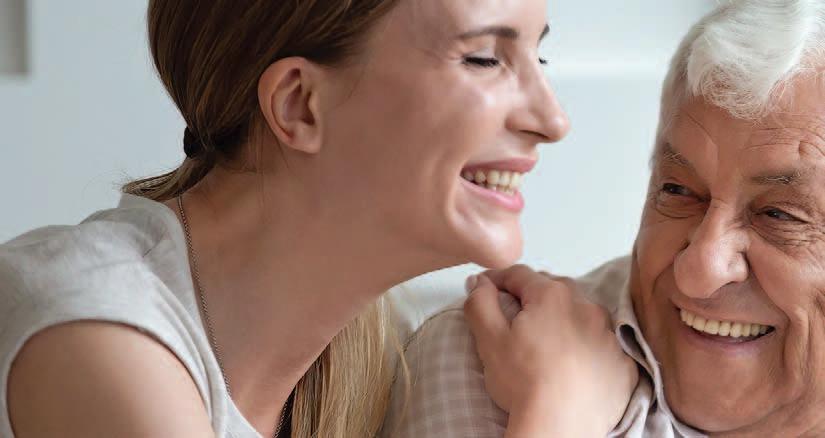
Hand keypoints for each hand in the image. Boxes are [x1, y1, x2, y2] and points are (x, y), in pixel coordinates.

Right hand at [463, 265, 637, 436]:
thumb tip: (479, 283)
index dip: (498, 280)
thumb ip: (481, 302)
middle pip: (554, 291)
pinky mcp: (623, 364)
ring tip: (547, 341)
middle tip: (517, 317)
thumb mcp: (489, 339)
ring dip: (565, 320)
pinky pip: (603, 346)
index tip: (486, 288)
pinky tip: (573, 364)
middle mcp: (587, 308)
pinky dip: (589, 348)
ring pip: (583, 316)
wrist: (560, 426)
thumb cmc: (525, 383)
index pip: (520, 275)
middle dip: (534, 297)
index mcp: (552, 296)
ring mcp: (609, 336)